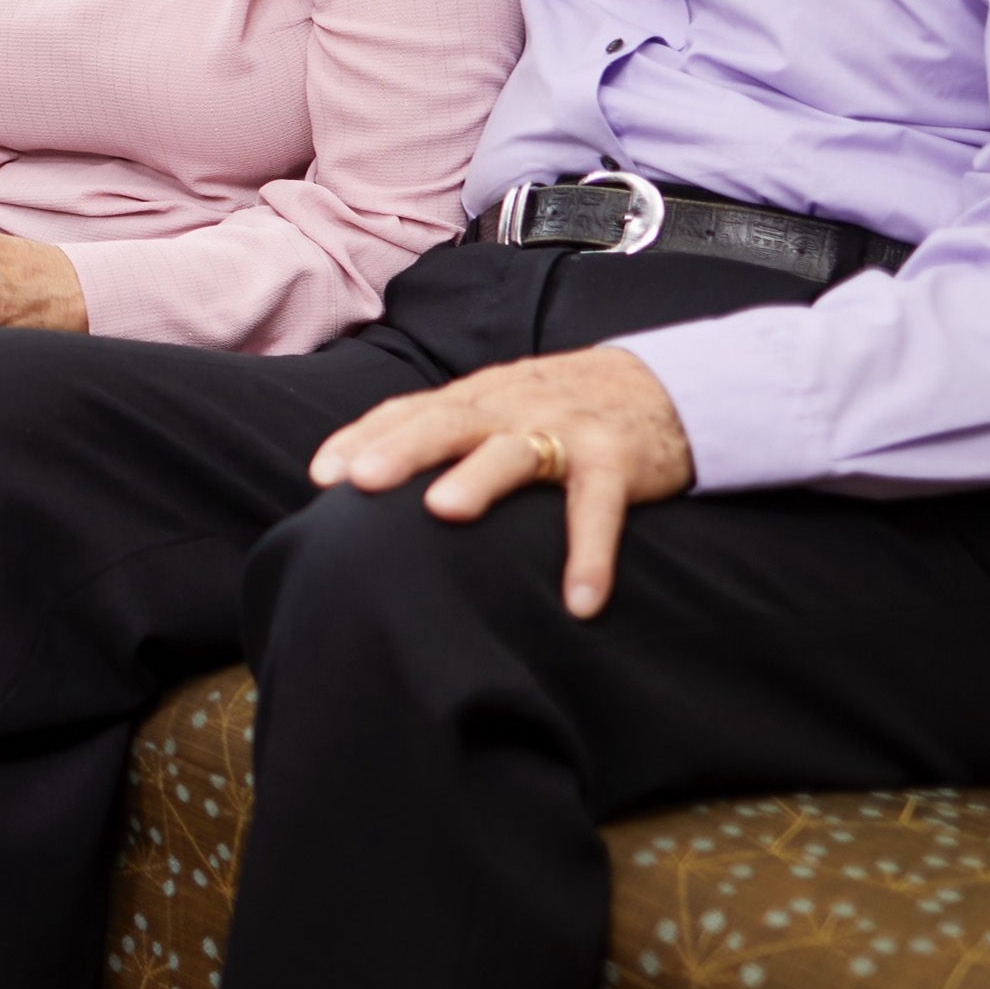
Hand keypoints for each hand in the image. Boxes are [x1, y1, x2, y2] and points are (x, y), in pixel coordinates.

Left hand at [305, 347, 697, 617]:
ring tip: (445, 511)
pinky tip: (581, 602)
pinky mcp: (617, 462)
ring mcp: (567, 432)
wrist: (667, 386)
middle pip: (451, 421)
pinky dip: (591, 554)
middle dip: (403, 449)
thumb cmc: (563, 407)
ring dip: (480, 479)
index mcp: (479, 398)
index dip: (364, 436)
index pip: (411, 409)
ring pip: (516, 450)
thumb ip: (446, 433)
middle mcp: (514, 407)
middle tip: (362, 481)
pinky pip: (600, 509)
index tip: (321, 474)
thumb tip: (368, 479)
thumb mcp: (501, 407)